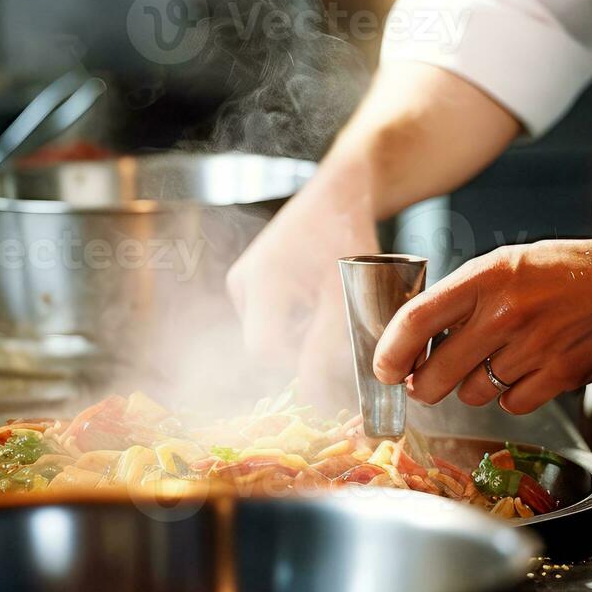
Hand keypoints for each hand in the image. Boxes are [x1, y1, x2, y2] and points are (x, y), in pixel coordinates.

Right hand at [227, 187, 377, 408]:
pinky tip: (320, 307)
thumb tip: (314, 397)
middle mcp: (243, 282)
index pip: (265, 350)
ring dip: (301, 338)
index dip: (299, 369)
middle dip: (302, 353)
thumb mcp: (347, 291)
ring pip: (268, 335)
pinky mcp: (251, 282)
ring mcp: (243, 282)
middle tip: (340, 341)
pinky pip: (269, 320)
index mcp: (262, 280)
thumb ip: (330, 345)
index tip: (336, 368)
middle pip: (264, 345)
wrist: (340, 193)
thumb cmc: (348, 234)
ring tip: (334, 317)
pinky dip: (296, 324)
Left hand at [372, 239, 591, 413]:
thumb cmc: (574, 269)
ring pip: (474, 393)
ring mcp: (535, 347)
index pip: (416, 320)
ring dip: (474, 387)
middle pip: (436, 373)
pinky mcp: (562, 375)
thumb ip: (468, 295)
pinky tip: (528, 372)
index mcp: (489, 276)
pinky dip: (513, 396)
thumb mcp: (512, 263)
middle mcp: (506, 312)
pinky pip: (513, 404)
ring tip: (497, 362)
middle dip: (423, 386)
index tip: (384, 369)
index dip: (391, 352)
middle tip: (425, 384)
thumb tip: (421, 333)